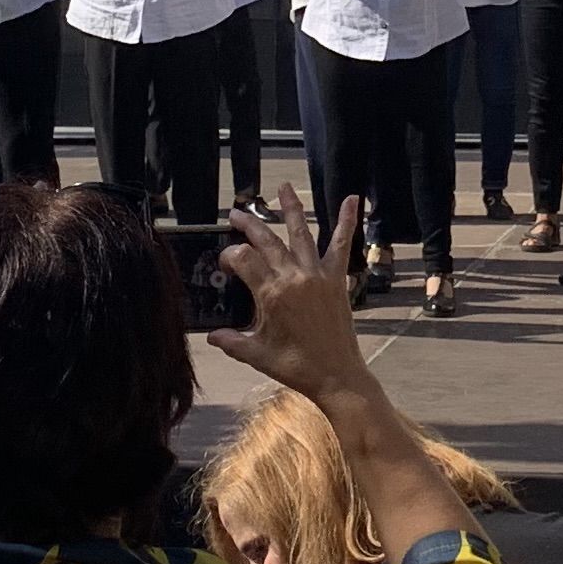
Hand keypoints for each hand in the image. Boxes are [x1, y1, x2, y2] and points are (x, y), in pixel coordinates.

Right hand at [213, 198, 374, 407]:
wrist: (336, 375)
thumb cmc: (295, 367)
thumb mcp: (256, 354)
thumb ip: (232, 342)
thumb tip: (212, 337)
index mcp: (271, 294)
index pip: (243, 259)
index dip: (230, 256)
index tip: (225, 263)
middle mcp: (294, 277)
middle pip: (266, 240)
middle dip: (249, 225)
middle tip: (237, 214)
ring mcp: (317, 275)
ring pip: (300, 233)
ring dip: (290, 209)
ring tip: (283, 188)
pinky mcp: (336, 279)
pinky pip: (342, 245)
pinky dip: (346, 221)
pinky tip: (350, 199)